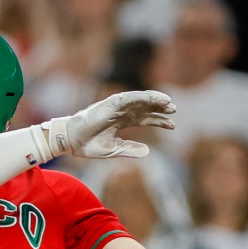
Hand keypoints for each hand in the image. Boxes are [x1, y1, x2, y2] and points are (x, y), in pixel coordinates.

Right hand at [44, 91, 176, 159]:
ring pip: (141, 101)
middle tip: (174, 112)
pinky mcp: (111, 102)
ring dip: (155, 101)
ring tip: (169, 104)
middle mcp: (121, 112)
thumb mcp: (115, 149)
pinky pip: (131, 97)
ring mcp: (116, 106)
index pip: (144, 119)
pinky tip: (156, 99)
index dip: (159, 121)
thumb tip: (149, 151)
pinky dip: (144, 97)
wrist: (73, 142)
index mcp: (121, 122)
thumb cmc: (90, 145)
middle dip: (160, 109)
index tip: (172, 125)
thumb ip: (131, 148)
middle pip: (145, 108)